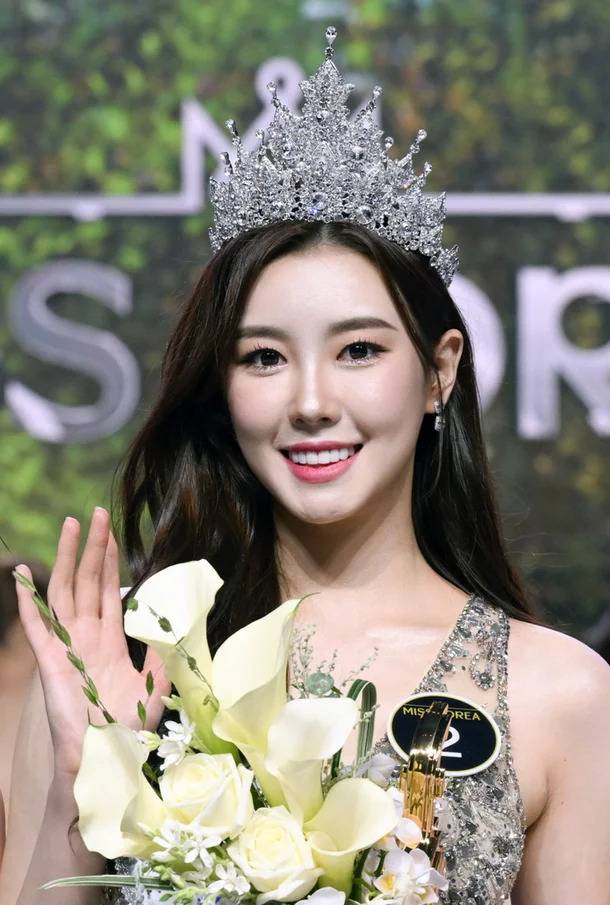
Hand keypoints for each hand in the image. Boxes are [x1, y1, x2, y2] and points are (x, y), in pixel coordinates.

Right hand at [14, 507, 170, 777]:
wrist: (106, 762)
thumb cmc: (128, 732)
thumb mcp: (155, 690)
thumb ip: (162, 660)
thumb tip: (178, 629)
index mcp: (108, 643)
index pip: (109, 592)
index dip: (111, 563)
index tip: (114, 534)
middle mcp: (85, 639)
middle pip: (88, 582)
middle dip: (92, 548)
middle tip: (96, 513)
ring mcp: (66, 647)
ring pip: (65, 592)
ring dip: (68, 559)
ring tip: (72, 526)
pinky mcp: (51, 662)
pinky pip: (38, 626)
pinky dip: (29, 600)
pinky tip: (24, 575)